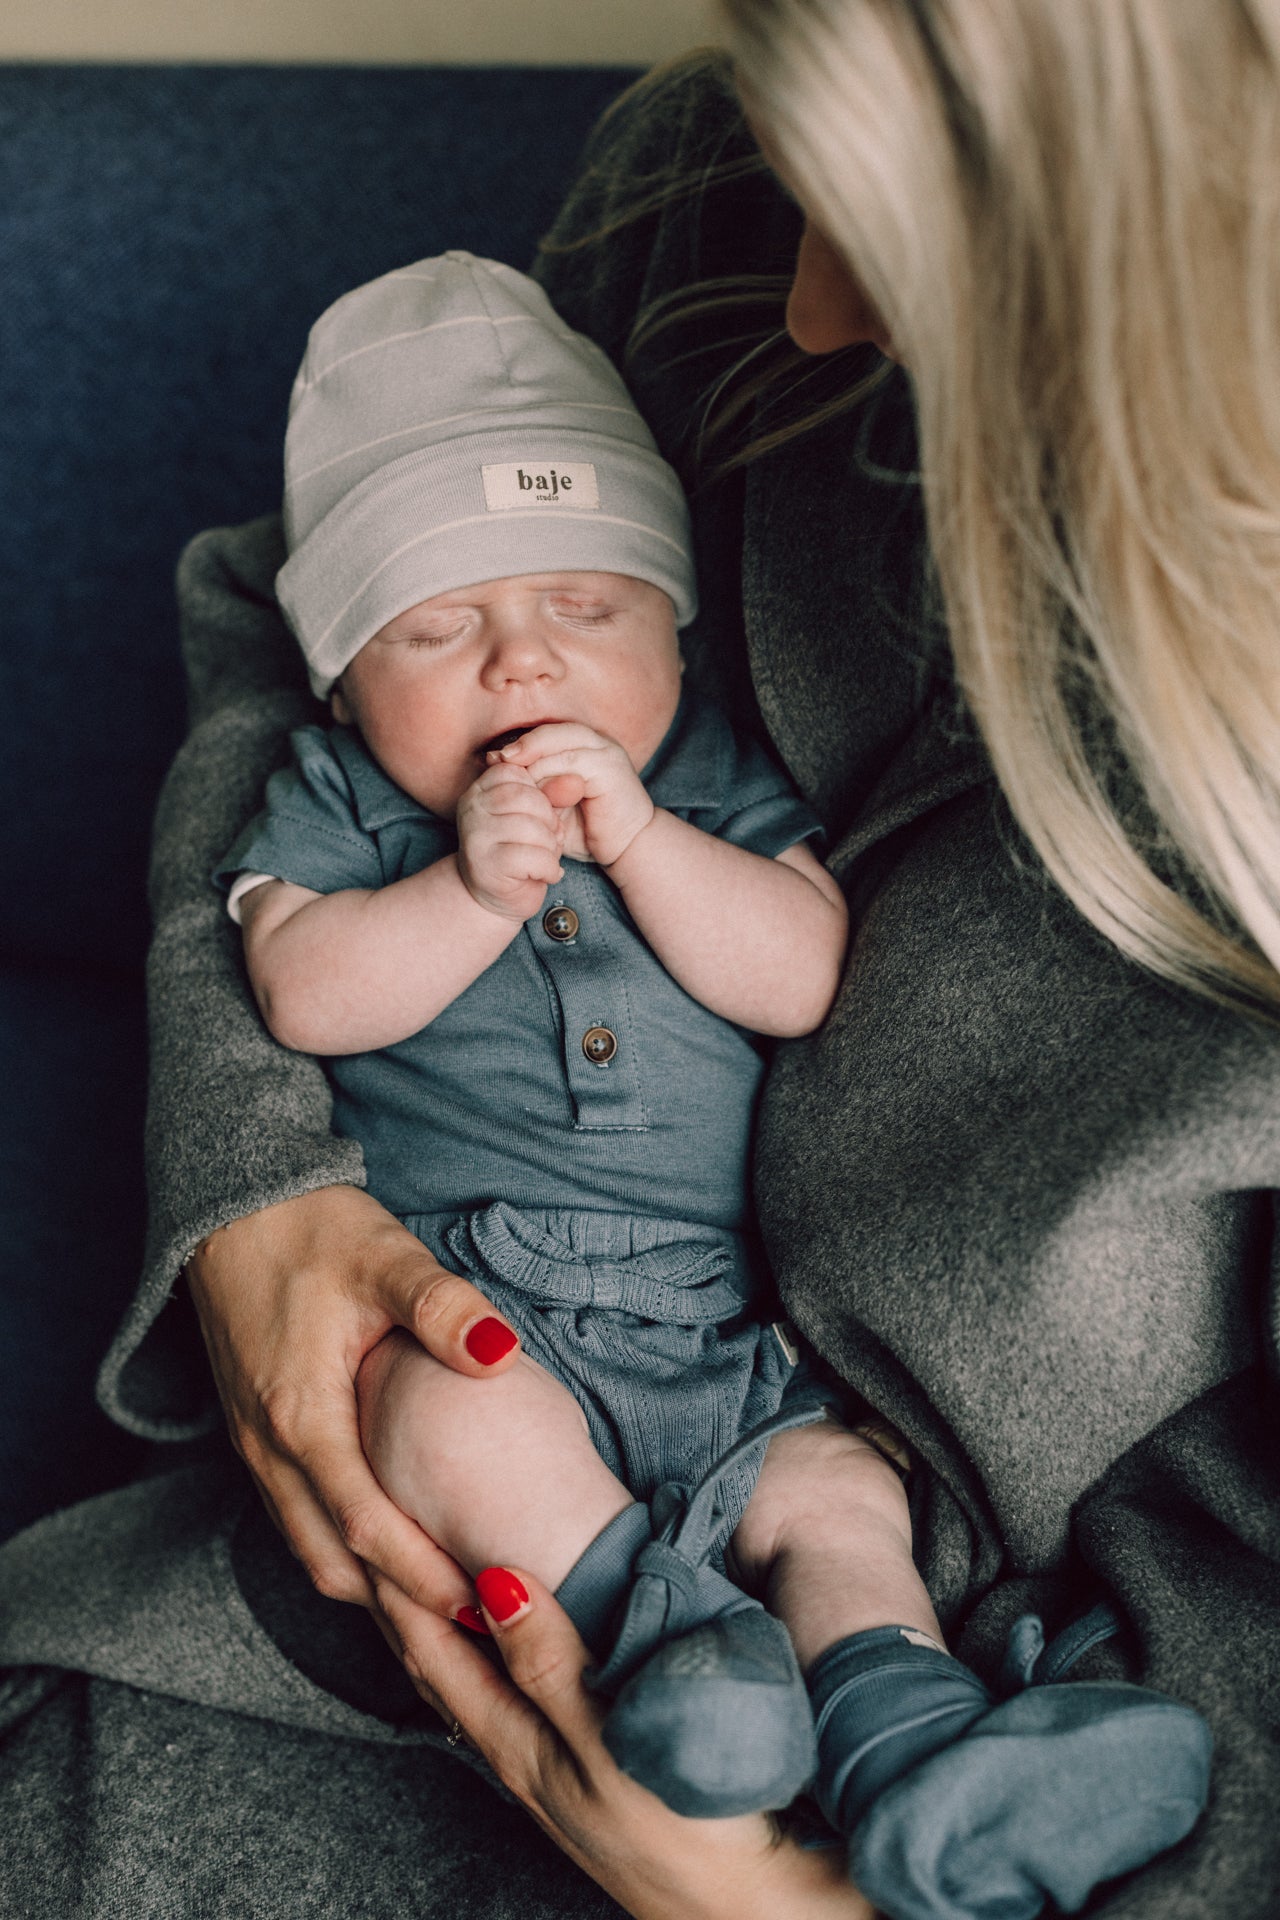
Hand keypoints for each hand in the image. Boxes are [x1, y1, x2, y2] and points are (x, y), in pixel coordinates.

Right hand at [185, 1184, 522, 1609]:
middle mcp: (268, 1448)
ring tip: (449, 1617)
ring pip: (311, 1551)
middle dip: (401, 1610)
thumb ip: (442, 1306)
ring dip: (375, 1591)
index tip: (483, 1606)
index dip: (422, 1574)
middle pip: (331, 1562)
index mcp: (298, 1414)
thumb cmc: (311, 1229)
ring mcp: (256, 1449)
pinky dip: (349, 1556)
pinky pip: (302, 1523)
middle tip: (478, 1638)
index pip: (363, 1524)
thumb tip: (503, 1350)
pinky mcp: (260, 1440)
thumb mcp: (384, 1256)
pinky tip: (400, 1561)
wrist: (230, 1206)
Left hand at [369, 1565, 874, 1919]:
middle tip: (385, 1536)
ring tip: (428, 1579)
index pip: (436, 1652)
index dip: (404, 1590)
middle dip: (407, 1606)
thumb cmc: (685, 1831)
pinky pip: (512, 1702)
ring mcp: (553, 1772)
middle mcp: (522, 1759)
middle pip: (442, 1669)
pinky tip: (505, 1647)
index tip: (379, 1523)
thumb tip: (494, 1582)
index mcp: (518, 1746)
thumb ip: (551, 1666)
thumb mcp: (609, 1746)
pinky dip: (489, 1659)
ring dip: (446, 1632)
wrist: (753, 1912)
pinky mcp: (587, 1776)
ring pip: (474, 1686)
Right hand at [455, 760, 565, 919]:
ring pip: (532, 828)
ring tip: (547, 858)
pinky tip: (546, 875)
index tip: (540, 817)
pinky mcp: (487, 865)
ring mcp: (476, 837)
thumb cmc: (519, 852)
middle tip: (551, 840)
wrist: (496, 900)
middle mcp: (471, 809)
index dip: (540, 794)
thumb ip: (552, 795)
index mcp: (479, 790)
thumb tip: (575, 780)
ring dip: (551, 847)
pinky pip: (533, 858)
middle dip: (549, 821)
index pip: (517, 772)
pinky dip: (549, 869)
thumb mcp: (536, 817)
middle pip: (527, 798)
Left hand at [492, 723, 654, 868]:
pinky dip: (551, 770)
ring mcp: (607, 753)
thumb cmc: (590, 830)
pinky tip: (534, 785)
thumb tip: (497, 766)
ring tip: (508, 767)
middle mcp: (598, 744)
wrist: (628, 848)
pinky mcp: (612, 768)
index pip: (548, 734)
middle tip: (495, 759)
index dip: (520, 744)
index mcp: (586, 747)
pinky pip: (574, 761)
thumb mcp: (553, 806)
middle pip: (553, 730)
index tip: (492, 759)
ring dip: (533, 755)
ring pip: (562, 741)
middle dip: (522, 744)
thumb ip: (533, 787)